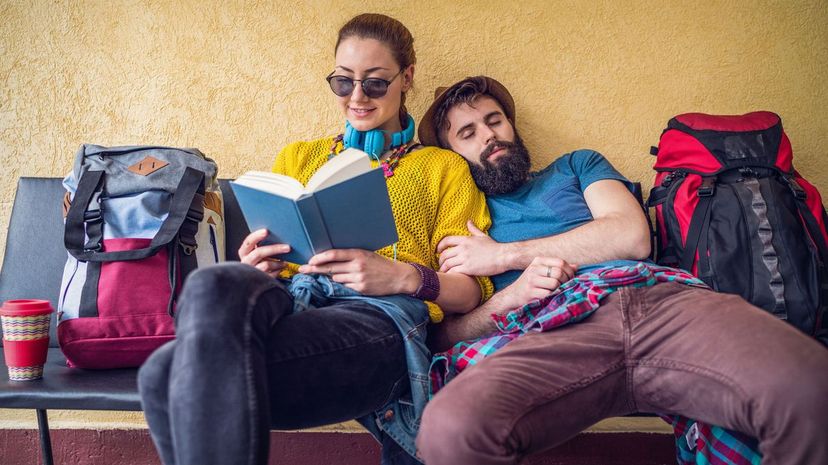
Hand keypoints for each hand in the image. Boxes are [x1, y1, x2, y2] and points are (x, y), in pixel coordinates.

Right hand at [238, 228, 290, 277]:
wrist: (255, 281)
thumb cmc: (259, 262)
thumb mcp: (257, 253)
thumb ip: (262, 245)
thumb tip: (277, 234)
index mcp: (244, 252)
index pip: (248, 242)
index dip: (256, 236)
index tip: (266, 231)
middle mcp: (246, 262)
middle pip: (259, 253)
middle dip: (274, 249)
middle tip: (287, 247)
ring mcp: (252, 272)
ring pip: (266, 265)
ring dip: (278, 263)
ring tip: (285, 262)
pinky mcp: (259, 281)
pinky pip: (271, 275)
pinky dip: (277, 271)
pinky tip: (280, 269)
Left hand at [298, 249, 417, 295]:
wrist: (398, 277)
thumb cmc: (381, 264)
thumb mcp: (367, 254)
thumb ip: (351, 256)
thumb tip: (330, 259)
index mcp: (358, 254)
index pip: (334, 254)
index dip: (319, 257)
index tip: (310, 260)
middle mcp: (357, 266)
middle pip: (330, 268)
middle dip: (314, 268)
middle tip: (302, 269)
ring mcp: (359, 278)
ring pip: (336, 278)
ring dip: (335, 276)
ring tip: (346, 274)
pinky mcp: (361, 289)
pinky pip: (345, 286)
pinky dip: (345, 283)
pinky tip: (354, 281)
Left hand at [437, 221, 506, 275]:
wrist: (503, 256)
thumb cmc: (494, 247)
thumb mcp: (482, 236)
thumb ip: (473, 229)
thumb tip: (469, 221)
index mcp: (465, 240)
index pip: (446, 240)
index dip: (439, 246)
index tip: (437, 251)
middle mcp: (463, 248)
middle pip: (444, 254)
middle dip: (440, 260)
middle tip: (441, 265)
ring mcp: (465, 258)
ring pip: (447, 264)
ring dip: (443, 269)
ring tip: (444, 272)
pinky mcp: (468, 268)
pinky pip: (453, 272)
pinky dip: (449, 274)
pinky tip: (450, 277)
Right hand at [495, 257, 576, 312]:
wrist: (513, 295)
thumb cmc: (531, 283)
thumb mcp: (542, 271)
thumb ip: (558, 268)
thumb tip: (576, 267)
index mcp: (538, 261)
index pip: (560, 262)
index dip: (569, 271)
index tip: (570, 278)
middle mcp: (534, 268)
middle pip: (559, 273)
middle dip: (566, 281)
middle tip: (564, 286)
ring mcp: (531, 280)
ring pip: (555, 283)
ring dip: (558, 289)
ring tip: (556, 291)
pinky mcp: (530, 292)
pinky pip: (549, 294)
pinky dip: (552, 296)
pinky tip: (550, 296)